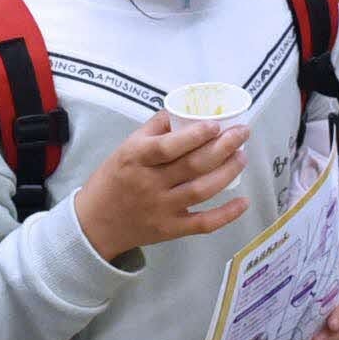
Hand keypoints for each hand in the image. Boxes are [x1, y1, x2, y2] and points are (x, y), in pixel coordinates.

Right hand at [72, 112, 249, 262]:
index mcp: (136, 158)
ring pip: (202, 190)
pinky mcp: (170, 229)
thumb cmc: (113, 179)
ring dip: (227, 172)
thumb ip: (154, 129)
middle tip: (242, 133)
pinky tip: (243, 201)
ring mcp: (161, 209)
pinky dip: (226, 214)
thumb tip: (184, 109)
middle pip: (192, 165)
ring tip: (242, 157)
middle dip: (223, 147)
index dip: (194, 135)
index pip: (168, 146)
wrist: (94, 223)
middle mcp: (149, 183)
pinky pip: (203, 223)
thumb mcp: (125, 147)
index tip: (216, 124)